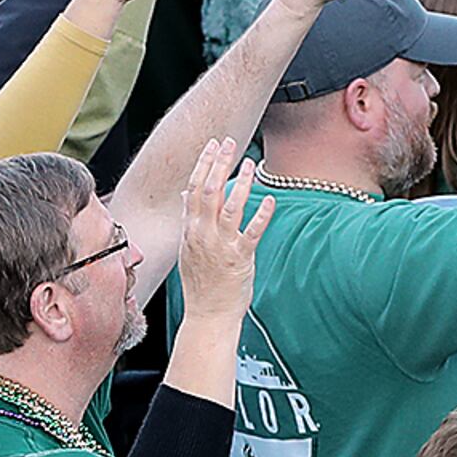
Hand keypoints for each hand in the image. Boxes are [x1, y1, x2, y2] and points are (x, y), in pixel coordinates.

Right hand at [177, 142, 271, 324]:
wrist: (208, 314)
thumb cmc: (200, 282)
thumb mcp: (187, 248)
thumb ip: (188, 220)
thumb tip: (186, 196)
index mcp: (189, 230)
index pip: (194, 189)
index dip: (204, 164)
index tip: (213, 144)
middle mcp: (203, 234)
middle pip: (210, 191)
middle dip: (220, 164)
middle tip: (230, 142)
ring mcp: (221, 245)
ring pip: (230, 207)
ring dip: (241, 183)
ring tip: (251, 163)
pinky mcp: (239, 258)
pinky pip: (252, 232)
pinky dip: (261, 215)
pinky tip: (270, 199)